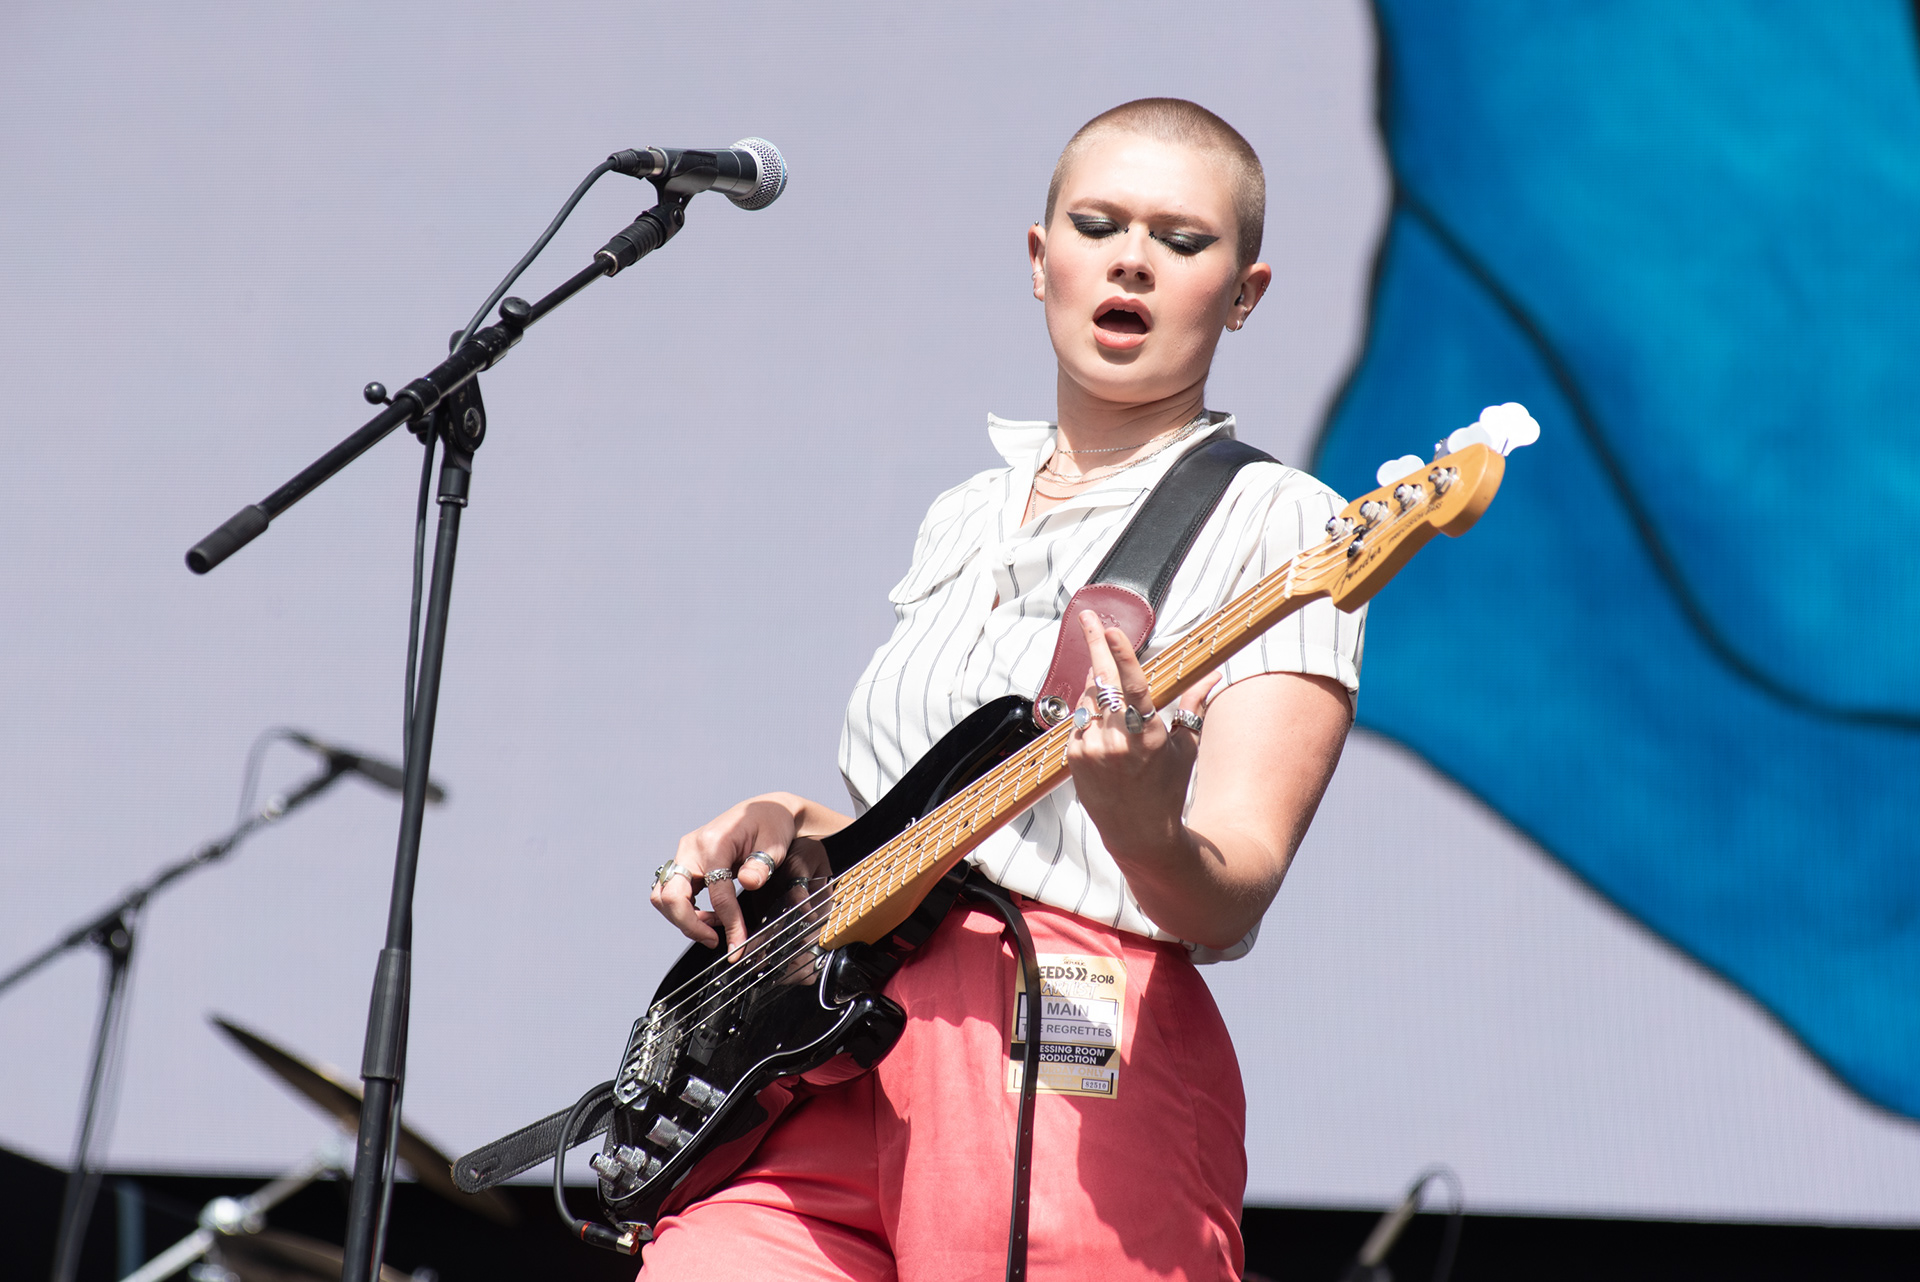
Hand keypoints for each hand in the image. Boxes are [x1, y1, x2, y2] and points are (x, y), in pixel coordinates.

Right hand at [652, 796, 798, 951]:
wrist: (765, 810)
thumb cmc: (772, 825)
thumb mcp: (774, 844)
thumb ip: (761, 864)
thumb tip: (749, 883)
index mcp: (714, 843)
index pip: (716, 893)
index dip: (729, 922)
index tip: (740, 944)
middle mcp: (691, 848)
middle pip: (671, 896)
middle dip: (690, 925)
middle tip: (716, 941)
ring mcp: (685, 855)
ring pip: (664, 897)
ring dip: (684, 920)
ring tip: (714, 929)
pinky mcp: (686, 863)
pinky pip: (673, 893)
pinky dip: (685, 911)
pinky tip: (711, 917)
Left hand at [1063, 609, 1217, 863]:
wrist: (1139, 833)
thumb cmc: (1167, 788)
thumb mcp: (1184, 746)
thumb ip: (1194, 705)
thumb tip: (1215, 675)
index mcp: (1147, 734)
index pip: (1131, 685)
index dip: (1119, 653)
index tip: (1110, 629)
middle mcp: (1116, 740)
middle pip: (1101, 680)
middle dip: (1094, 643)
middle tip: (1088, 616)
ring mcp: (1091, 749)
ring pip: (1088, 698)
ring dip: (1096, 684)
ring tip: (1109, 689)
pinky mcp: (1074, 757)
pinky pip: (1078, 720)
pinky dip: (1089, 713)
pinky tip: (1102, 724)